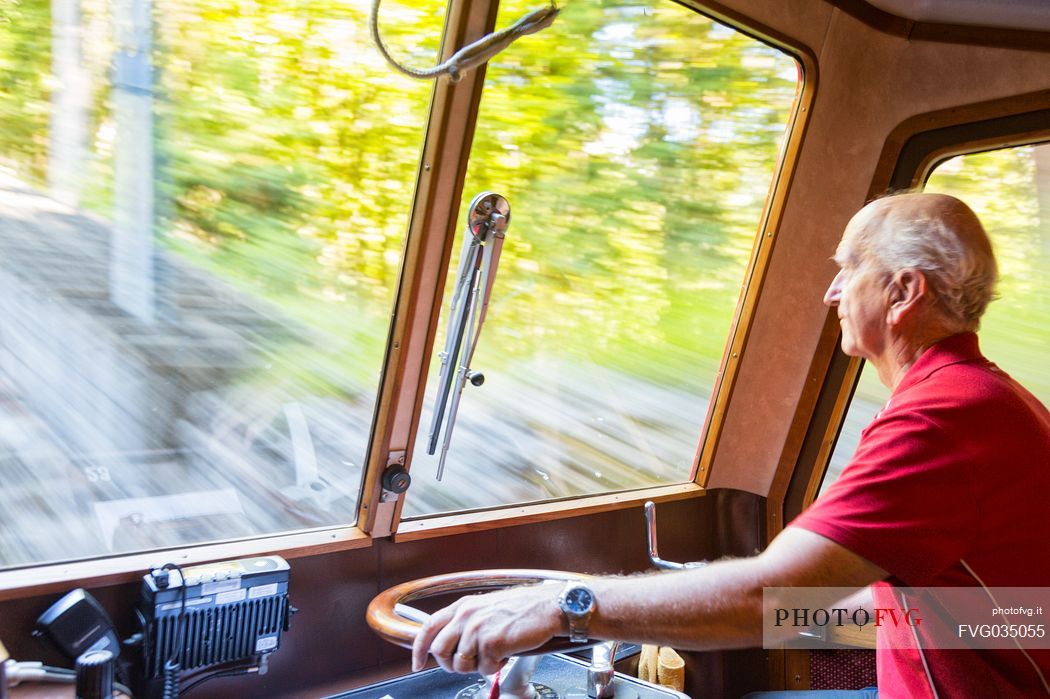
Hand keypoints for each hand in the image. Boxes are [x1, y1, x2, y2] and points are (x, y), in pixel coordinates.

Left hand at [411, 583, 564, 675]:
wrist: (547, 607)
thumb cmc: (522, 608)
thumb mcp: (486, 608)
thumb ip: (465, 622)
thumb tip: (450, 644)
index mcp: (463, 606)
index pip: (429, 628)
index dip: (419, 649)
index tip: (417, 663)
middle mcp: (466, 615)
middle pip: (440, 651)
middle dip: (451, 664)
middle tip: (469, 663)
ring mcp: (477, 629)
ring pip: (460, 664)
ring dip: (477, 666)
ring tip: (493, 655)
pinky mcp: (492, 642)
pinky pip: (484, 668)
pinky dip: (495, 667)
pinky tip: (505, 654)